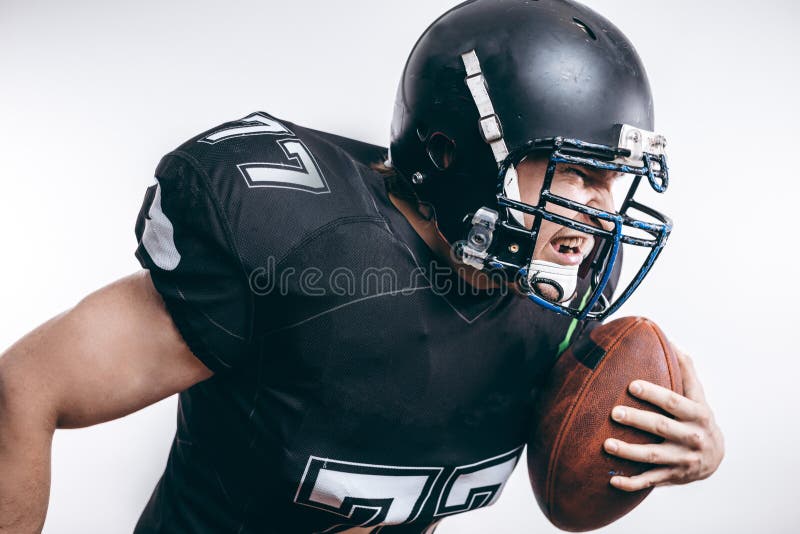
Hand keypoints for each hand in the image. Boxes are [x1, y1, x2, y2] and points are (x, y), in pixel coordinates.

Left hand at [602, 345, 723, 490]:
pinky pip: (650, 481)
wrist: (715, 457)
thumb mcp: (698, 395)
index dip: (654, 394)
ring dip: (629, 452)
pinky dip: (631, 483)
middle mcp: (692, 438)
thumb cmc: (698, 417)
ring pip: (653, 457)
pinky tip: (612, 479)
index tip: (632, 385)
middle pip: (661, 428)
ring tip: (606, 444)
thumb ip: (685, 369)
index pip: (674, 402)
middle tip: (613, 413)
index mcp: (698, 415)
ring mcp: (682, 460)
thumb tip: (670, 340)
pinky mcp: (672, 477)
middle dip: (637, 420)